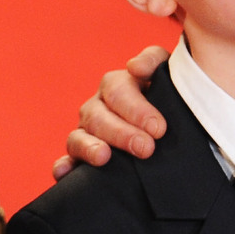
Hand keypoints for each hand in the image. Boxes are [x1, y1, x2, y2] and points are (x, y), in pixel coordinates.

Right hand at [52, 45, 171, 179]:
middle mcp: (97, 107)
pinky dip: (63, 166)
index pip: (118, 89)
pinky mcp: (81, 156)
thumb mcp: (168, 74)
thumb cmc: (171, 98)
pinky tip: (63, 172)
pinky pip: (67, 161)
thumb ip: (153, 61)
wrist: (170, 129)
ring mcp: (86, 132)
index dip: (136, 109)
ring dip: (89, 147)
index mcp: (117, 85)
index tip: (158, 129)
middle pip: (98, 116)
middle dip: (121, 133)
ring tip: (103, 157)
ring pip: (78, 137)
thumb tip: (135, 67)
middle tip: (146, 148)